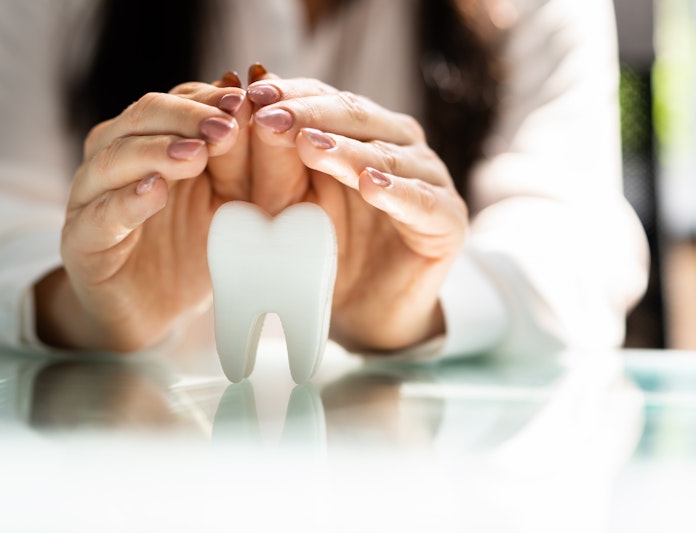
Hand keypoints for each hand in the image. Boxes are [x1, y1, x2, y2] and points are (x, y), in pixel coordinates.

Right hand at [35, 80, 252, 351]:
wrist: (155, 311)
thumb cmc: (193, 248)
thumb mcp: (229, 202)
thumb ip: (238, 164)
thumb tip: (258, 111)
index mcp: (151, 140)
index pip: (175, 102)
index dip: (208, 99)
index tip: (246, 101)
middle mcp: (115, 158)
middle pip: (142, 118)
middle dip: (187, 119)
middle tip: (226, 127)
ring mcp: (92, 197)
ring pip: (113, 158)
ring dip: (156, 151)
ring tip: (196, 154)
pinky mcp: (81, 241)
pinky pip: (99, 215)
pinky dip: (127, 201)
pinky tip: (154, 191)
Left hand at [246, 77, 467, 351]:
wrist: (364, 311)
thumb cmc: (325, 251)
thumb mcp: (290, 204)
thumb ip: (277, 164)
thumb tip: (252, 111)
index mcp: (364, 131)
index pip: (327, 99)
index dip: (291, 95)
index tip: (251, 95)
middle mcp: (400, 145)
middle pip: (357, 117)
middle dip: (310, 115)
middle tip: (271, 117)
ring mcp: (429, 178)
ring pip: (388, 155)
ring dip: (347, 150)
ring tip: (309, 146)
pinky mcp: (448, 219)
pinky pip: (422, 201)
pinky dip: (397, 192)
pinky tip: (371, 186)